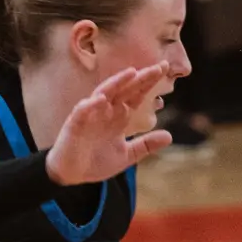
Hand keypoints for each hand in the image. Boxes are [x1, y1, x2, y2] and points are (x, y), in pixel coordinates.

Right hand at [45, 63, 173, 184]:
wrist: (72, 174)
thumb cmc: (96, 161)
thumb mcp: (127, 155)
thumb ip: (146, 145)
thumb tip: (169, 136)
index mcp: (119, 116)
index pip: (136, 95)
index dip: (149, 82)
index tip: (164, 68)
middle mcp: (106, 111)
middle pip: (125, 89)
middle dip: (140, 78)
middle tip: (159, 67)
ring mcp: (90, 115)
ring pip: (103, 93)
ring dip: (116, 83)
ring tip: (131, 73)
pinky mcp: (75, 125)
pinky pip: (82, 112)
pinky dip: (90, 105)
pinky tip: (101, 99)